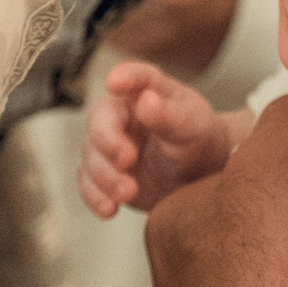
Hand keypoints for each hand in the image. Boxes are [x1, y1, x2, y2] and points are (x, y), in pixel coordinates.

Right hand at [81, 61, 236, 217]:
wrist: (199, 177)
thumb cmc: (197, 140)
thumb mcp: (191, 126)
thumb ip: (169, 116)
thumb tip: (146, 100)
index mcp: (145, 92)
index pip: (134, 77)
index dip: (124, 77)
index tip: (115, 82)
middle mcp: (120, 115)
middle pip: (99, 122)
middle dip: (109, 143)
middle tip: (129, 160)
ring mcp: (108, 145)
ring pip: (91, 157)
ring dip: (105, 177)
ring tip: (129, 192)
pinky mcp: (104, 174)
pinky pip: (89, 184)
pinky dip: (95, 197)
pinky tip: (109, 209)